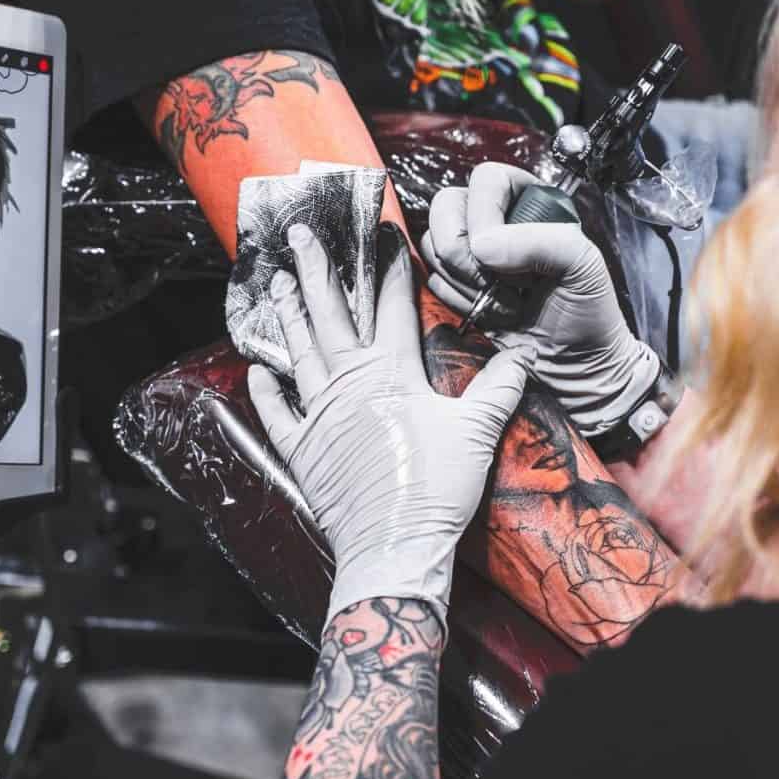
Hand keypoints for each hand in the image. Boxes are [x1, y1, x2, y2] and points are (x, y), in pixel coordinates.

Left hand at [248, 223, 533, 631]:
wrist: (395, 544)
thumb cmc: (438, 488)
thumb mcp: (478, 433)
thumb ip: (497, 390)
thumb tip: (523, 357)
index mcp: (393, 374)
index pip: (392, 308)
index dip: (389, 269)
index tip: (383, 235)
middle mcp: (350, 383)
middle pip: (331, 316)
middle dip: (316, 270)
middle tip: (300, 233)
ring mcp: (319, 414)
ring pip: (300, 352)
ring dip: (288, 315)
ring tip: (276, 281)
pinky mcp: (300, 449)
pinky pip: (275, 413)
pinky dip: (264, 390)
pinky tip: (255, 367)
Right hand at [420, 162, 659, 436]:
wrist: (572, 366)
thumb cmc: (587, 313)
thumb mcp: (583, 265)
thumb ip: (541, 242)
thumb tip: (481, 245)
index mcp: (529, 200)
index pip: (486, 180)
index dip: (482, 215)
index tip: (498, 255)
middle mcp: (495, 220)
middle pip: (444, 207)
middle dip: (462, 252)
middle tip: (495, 281)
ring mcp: (470, 254)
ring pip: (432, 244)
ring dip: (465, 282)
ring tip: (505, 301)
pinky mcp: (455, 285)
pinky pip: (431, 280)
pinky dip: (458, 301)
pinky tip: (490, 313)